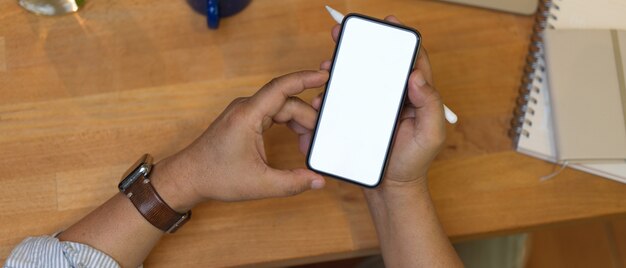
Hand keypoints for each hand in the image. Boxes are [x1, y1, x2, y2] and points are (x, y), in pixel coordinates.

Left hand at [152, 70, 328, 210]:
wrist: (188, 177)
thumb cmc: (215, 176)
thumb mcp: (260, 184)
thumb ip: (293, 182)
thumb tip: (317, 179)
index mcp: (247, 115)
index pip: (281, 88)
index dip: (305, 79)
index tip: (324, 77)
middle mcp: (246, 108)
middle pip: (287, 103)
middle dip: (308, 120)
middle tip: (317, 143)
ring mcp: (244, 112)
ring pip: (282, 109)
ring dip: (299, 124)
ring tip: (306, 146)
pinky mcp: (245, 120)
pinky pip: (273, 114)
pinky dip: (288, 125)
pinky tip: (296, 140)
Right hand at [313, 16, 445, 188]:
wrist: (391, 187)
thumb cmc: (414, 161)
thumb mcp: (430, 134)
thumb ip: (430, 104)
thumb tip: (415, 75)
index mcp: (415, 95)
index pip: (411, 60)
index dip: (400, 39)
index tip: (388, 23)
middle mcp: (394, 96)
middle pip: (378, 64)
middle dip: (361, 46)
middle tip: (343, 34)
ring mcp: (373, 107)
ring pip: (357, 80)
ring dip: (341, 68)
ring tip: (327, 65)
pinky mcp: (357, 119)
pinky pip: (342, 101)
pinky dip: (330, 93)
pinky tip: (321, 95)